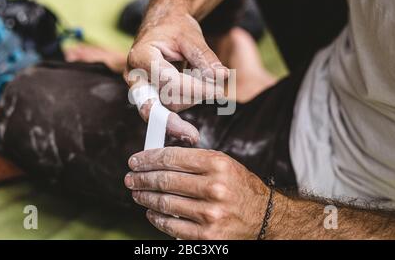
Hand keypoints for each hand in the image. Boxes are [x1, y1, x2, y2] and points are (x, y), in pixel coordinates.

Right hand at [124, 7, 228, 144]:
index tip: (217, 92)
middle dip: (185, 109)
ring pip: (167, 108)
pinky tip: (202, 94)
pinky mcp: (149, 98)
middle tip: (211, 107)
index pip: (167, 81)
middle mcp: (134, 77)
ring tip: (207, 81)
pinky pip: (167, 109)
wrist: (161, 27)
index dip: (193, 89)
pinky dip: (187, 102)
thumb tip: (220, 77)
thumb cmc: (174, 29)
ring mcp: (140, 90)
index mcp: (140, 57)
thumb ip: (204, 56)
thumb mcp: (191, 36)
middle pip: (158, 104)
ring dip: (191, 99)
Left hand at [124, 147, 271, 239]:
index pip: (172, 158)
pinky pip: (172, 225)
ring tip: (137, 193)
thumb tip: (160, 159)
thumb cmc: (240, 187)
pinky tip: (151, 212)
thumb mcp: (223, 164)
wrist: (263, 217)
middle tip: (131, 178)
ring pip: (165, 203)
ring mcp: (210, 214)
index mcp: (217, 164)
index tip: (136, 161)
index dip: (148, 158)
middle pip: (165, 180)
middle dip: (142, 178)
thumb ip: (194, 159)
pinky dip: (156, 218)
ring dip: (145, 197)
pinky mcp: (206, 236)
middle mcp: (214, 188)